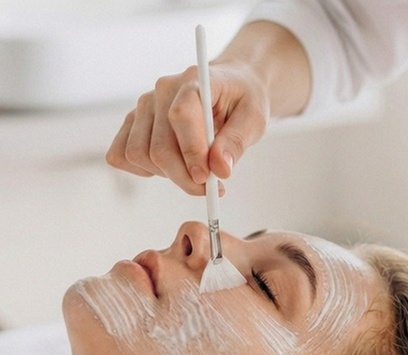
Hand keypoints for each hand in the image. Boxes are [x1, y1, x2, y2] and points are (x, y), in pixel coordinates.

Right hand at [105, 62, 269, 194]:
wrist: (231, 87)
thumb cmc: (242, 100)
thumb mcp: (254, 119)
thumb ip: (236, 142)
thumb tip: (220, 169)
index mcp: (193, 82)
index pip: (180, 117)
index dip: (192, 154)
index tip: (207, 179)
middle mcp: (162, 91)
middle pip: (158, 147)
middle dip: (184, 177)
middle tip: (209, 189)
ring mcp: (143, 106)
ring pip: (138, 155)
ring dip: (167, 175)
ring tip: (193, 172)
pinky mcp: (134, 122)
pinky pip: (122, 155)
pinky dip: (144, 170)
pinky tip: (170, 167)